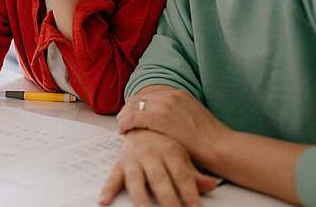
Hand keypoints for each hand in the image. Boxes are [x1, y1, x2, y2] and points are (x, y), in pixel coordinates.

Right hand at [99, 129, 219, 206]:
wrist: (142, 117)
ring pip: (137, 181)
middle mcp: (151, 154)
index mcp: (170, 150)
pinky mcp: (121, 162)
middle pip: (160, 181)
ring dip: (140, 199)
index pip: (182, 175)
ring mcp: (134, 158)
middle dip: (168, 201)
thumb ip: (195, 173)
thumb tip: (212, 186)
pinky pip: (113, 176)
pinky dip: (107, 189)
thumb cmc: (164, 140)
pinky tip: (104, 200)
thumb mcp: (182, 153)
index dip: (189, 193)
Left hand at [117, 86, 231, 169]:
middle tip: (122, 118)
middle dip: (129, 108)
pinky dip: (126, 123)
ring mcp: (165, 105)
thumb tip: (168, 120)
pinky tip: (123, 131)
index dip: (138, 104)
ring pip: (135, 106)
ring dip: (125, 116)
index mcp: (180, 94)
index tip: (131, 111)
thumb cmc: (210, 140)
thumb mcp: (193, 118)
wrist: (220, 146)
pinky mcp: (160, 118)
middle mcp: (171, 95)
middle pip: (141, 98)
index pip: (151, 95)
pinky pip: (134, 117)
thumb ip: (179, 114)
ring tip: (121, 125)